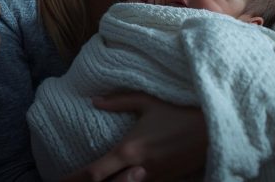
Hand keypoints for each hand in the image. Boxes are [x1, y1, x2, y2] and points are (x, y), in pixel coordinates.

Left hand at [62, 92, 206, 181]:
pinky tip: (121, 180)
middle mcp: (139, 169)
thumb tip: (94, 100)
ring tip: (95, 181)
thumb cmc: (180, 112)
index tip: (58, 181)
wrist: (216, 130)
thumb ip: (118, 102)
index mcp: (129, 149)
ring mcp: (154, 179)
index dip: (74, 179)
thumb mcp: (148, 101)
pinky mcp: (167, 181)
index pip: (94, 172)